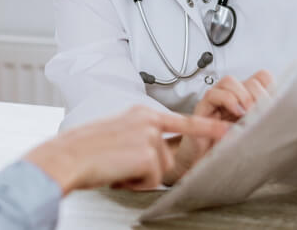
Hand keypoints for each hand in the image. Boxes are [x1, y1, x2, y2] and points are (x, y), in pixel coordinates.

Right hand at [24, 105, 229, 193]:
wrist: (68, 156)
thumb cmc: (85, 150)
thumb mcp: (117, 133)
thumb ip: (140, 137)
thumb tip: (153, 156)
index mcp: (140, 113)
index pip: (181, 120)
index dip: (207, 127)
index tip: (227, 129)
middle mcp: (148, 120)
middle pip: (167, 155)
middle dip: (148, 168)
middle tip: (120, 165)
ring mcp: (150, 135)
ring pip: (161, 169)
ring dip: (140, 176)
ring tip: (116, 168)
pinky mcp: (148, 153)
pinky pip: (152, 180)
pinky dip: (136, 183)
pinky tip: (119, 173)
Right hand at [162, 70, 273, 184]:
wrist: (203, 166)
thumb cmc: (227, 152)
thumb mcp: (252, 138)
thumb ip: (264, 125)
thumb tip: (284, 119)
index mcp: (248, 102)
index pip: (263, 79)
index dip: (270, 87)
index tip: (273, 104)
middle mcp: (233, 98)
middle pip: (250, 79)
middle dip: (258, 94)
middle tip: (260, 111)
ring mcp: (217, 102)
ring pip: (229, 81)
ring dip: (242, 95)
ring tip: (246, 112)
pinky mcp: (203, 109)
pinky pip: (212, 95)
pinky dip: (226, 100)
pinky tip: (234, 114)